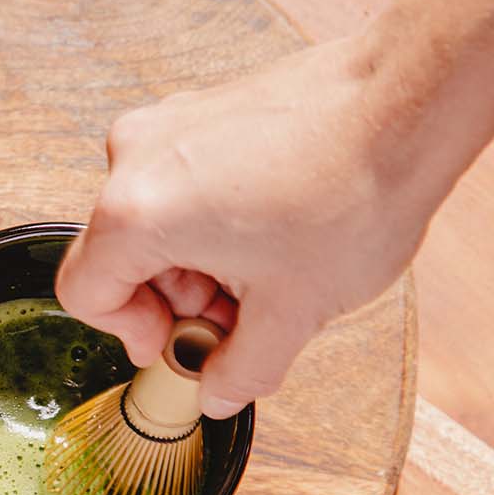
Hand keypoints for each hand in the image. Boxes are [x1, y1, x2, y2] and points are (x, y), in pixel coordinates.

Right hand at [55, 38, 470, 418]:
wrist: (408, 102)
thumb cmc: (352, 191)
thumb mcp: (293, 312)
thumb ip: (240, 370)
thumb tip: (216, 392)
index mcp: (137, 213)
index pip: (85, 292)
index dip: (128, 333)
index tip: (173, 346)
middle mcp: (136, 158)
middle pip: (121, 254)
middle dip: (176, 299)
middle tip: (239, 317)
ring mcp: (169, 124)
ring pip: (155, 218)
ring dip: (198, 260)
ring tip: (270, 272)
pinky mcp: (202, 108)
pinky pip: (183, 180)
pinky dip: (214, 218)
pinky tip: (276, 231)